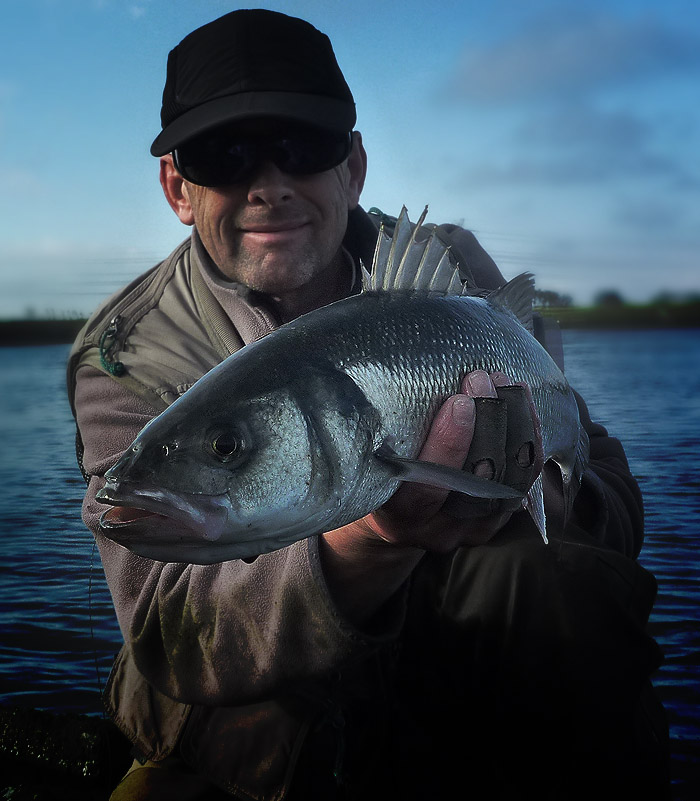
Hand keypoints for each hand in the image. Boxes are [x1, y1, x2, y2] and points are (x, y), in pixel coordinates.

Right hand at [355, 369, 542, 551]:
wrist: (395, 516)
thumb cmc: (376, 476)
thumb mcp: (370, 461)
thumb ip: (385, 437)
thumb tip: (400, 374)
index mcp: (399, 517)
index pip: (426, 488)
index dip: (448, 447)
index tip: (458, 402)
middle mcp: (439, 529)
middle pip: (477, 482)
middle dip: (487, 423)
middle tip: (482, 378)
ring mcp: (473, 528)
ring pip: (508, 479)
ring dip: (512, 424)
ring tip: (503, 382)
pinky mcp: (498, 518)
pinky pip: (523, 478)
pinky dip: (526, 436)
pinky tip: (519, 400)